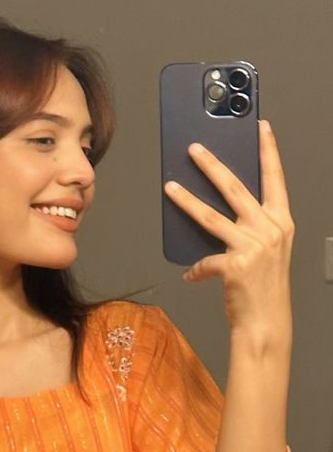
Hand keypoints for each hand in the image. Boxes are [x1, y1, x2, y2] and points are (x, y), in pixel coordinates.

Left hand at [163, 120, 293, 336]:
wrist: (266, 323)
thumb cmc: (265, 287)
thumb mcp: (268, 250)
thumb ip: (251, 226)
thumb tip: (224, 207)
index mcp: (281, 222)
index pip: (274, 178)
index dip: (268, 151)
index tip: (261, 128)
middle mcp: (269, 230)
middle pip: (235, 188)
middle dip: (212, 165)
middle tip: (194, 148)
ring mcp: (252, 247)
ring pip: (210, 216)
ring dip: (186, 200)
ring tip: (170, 186)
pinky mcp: (234, 265)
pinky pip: (204, 260)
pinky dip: (195, 269)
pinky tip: (190, 275)